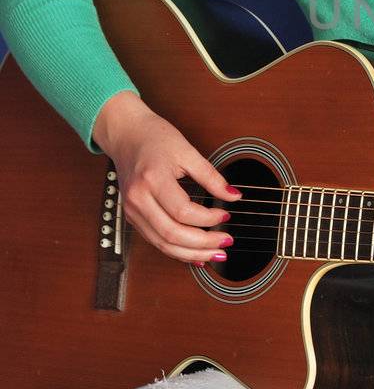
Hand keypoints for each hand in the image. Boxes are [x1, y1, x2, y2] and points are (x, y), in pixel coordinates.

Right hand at [93, 91, 239, 263]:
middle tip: (225, 242)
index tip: (226, 215)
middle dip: (202, 244)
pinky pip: (155, 240)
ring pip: (162, 244)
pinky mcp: (132, 216)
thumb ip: (211, 176)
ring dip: (191, 254)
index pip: (183, 211)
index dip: (208, 218)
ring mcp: (132, 210)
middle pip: (171, 234)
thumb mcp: (187, 151)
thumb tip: (233, 196)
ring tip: (214, 255)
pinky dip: (176, 250)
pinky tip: (194, 254)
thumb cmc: (154, 138)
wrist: (125, 134)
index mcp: (152, 179)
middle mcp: (138, 199)